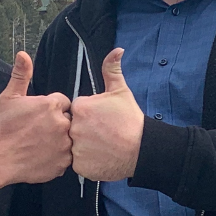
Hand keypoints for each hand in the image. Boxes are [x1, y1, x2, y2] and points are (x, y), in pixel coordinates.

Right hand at [0, 52, 72, 184]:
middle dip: (58, 123)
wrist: (0, 160)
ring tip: (42, 144)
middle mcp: (62, 123)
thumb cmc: (3, 129)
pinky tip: (44, 155)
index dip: (50, 109)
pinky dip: (59, 156)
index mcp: (51, 105)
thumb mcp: (9, 98)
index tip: (39, 117)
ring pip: (70, 138)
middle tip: (40, 131)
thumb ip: (21, 75)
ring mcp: (65, 144)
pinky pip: (68, 156)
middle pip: (69, 119)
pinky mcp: (65, 162)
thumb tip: (23, 54)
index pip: (62, 102)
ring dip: (61, 139)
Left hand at [70, 48, 143, 181]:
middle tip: (103, 134)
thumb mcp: (121, 91)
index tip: (101, 120)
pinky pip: (78, 163)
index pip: (76, 110)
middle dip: (85, 131)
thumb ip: (112, 70)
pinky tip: (100, 157)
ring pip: (74, 146)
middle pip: (73, 128)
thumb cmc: (131, 120)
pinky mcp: (79, 165)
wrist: (142, 149)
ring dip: (84, 147)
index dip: (89, 116)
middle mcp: (74, 127)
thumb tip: (116, 50)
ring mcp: (76, 148)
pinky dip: (87, 162)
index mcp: (80, 107)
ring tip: (102, 146)